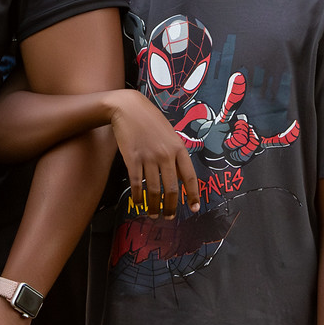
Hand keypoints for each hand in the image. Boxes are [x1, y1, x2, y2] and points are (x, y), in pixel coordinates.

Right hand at [109, 89, 199, 217]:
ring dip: (153, 206)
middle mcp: (165, 155)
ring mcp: (148, 157)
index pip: (190, 177)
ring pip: (154, 189)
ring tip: (153, 215)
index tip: (195, 208)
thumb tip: (178, 176)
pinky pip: (137, 183)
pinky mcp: (132, 159)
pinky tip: (137, 202)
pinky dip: (137, 196)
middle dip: (171, 207)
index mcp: (178, 148)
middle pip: (171, 188)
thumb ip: (175, 153)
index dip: (193, 195)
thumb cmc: (150, 119)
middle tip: (169, 217)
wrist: (128, 107)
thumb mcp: (169, 134)